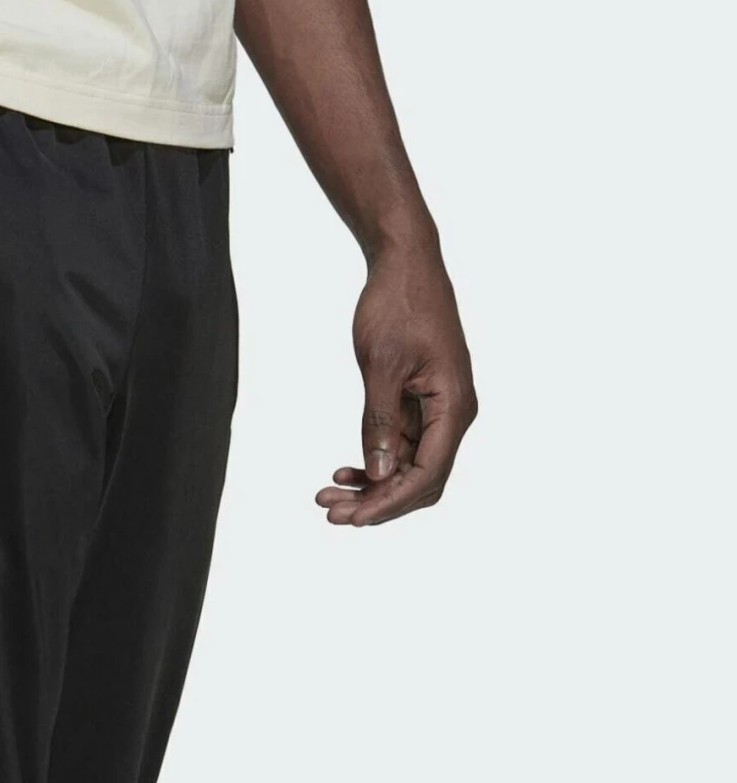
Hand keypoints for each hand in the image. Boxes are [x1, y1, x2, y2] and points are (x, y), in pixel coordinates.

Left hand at [317, 241, 476, 526]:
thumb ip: (379, 422)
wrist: (405, 264)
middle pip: (420, 481)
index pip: (427, 474)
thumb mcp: (381, 365)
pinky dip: (373, 464)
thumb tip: (378, 473)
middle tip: (330, 514)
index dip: (389, 502)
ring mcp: (437, 412)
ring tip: (326, 497)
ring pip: (407, 470)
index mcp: (454, 406)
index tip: (352, 519)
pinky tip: (343, 473)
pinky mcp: (420, 406)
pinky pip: (400, 449)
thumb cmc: (398, 305)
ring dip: (370, 488)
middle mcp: (453, 415)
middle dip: (377, 502)